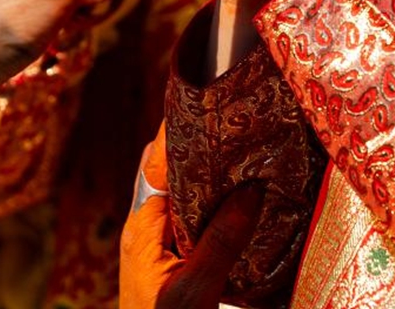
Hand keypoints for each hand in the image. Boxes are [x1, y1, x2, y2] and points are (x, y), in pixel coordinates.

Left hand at [120, 126, 263, 308]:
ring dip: (215, 180)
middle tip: (243, 127)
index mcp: (144, 227)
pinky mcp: (174, 262)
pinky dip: (218, 207)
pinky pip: (196, 222)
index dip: (182, 134)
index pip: (160, 164)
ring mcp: (160, 246)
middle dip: (205, 152)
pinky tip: (246, 205)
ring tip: (251, 157)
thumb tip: (251, 189)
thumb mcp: (196, 288)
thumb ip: (222, 240)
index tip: (209, 105)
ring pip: (188, 199)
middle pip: (175, 176)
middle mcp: (147, 229)